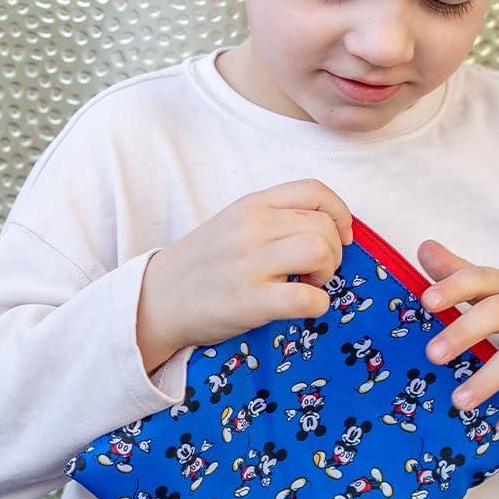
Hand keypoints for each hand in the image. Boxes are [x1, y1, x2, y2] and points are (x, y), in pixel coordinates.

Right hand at [137, 180, 353, 372]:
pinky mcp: (250, 301)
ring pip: (320, 251)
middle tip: (316, 271)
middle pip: (323, 225)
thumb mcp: (233, 224)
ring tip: (308, 284)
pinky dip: (317, 305)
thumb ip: (274, 218)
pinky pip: (307, 298)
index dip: (340, 214)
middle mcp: (252, 227)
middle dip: (334, 252)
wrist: (157, 299)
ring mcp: (250, 263)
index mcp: (251, 205)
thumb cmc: (202, 265)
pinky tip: (302, 307)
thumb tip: (328, 228)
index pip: (314, 191)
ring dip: (326, 273)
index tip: (341, 237)